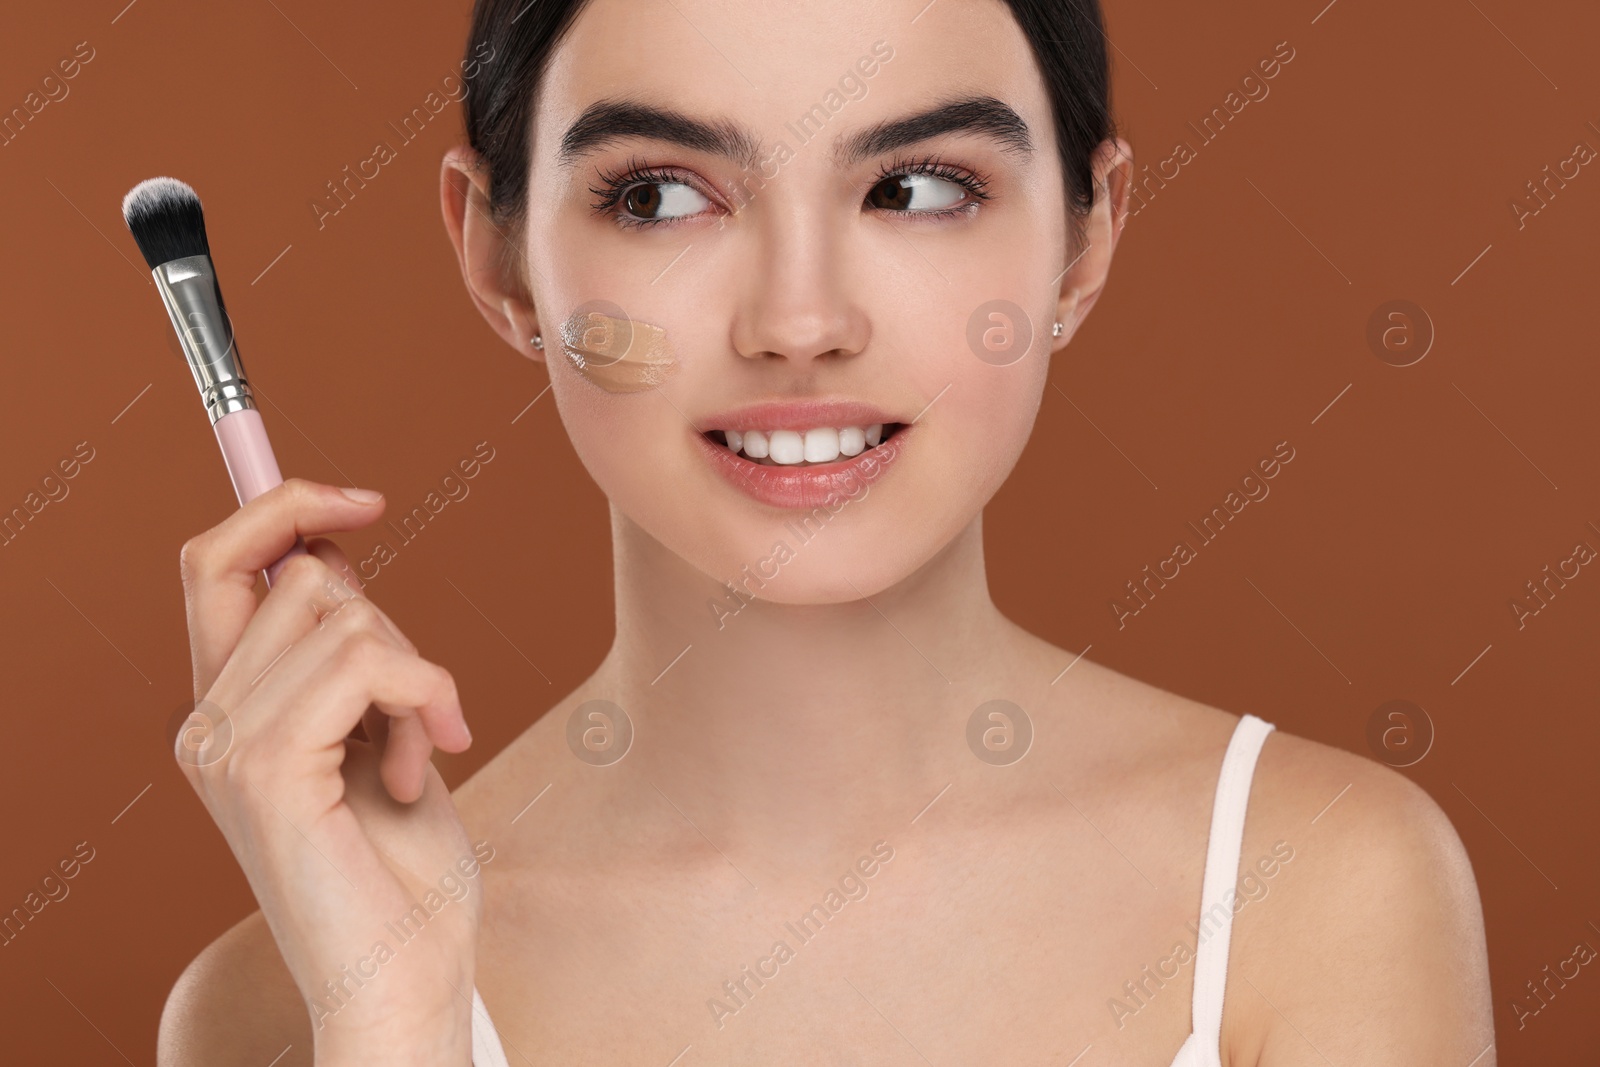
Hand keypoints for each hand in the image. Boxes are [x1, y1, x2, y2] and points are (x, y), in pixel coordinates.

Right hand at [175, 478, 478, 1064]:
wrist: (404, 971)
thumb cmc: (401, 864)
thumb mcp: (373, 730)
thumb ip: (340, 652)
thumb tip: (334, 555)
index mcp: (225, 708)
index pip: (215, 562)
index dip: (283, 506)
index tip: (365, 503)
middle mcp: (207, 722)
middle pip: (303, 576)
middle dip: (392, 623)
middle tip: (417, 707)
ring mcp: (227, 744)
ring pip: (344, 611)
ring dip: (414, 670)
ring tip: (419, 748)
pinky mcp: (268, 769)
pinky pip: (365, 660)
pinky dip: (424, 694)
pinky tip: (428, 762)